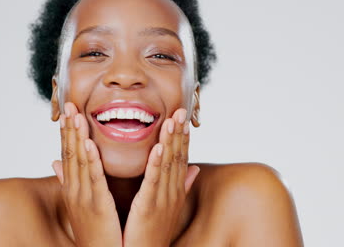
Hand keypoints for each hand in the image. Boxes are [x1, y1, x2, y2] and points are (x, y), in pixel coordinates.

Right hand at [52, 102, 121, 246]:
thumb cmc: (94, 232)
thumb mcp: (80, 204)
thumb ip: (70, 180)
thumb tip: (55, 162)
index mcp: (74, 189)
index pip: (68, 156)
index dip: (67, 134)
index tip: (67, 114)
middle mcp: (75, 190)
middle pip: (70, 154)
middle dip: (69, 129)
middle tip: (70, 105)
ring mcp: (83, 198)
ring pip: (79, 161)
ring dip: (77, 137)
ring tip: (76, 115)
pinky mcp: (97, 206)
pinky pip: (93, 179)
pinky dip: (90, 160)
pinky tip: (87, 143)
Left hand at [123, 109, 199, 246]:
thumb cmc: (152, 233)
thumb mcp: (169, 206)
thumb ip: (181, 185)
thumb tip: (195, 168)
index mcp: (173, 191)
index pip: (180, 159)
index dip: (182, 138)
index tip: (182, 118)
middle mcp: (172, 193)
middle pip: (177, 157)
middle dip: (179, 133)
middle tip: (180, 110)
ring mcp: (162, 200)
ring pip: (168, 165)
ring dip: (171, 140)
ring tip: (172, 119)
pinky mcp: (148, 208)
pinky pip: (153, 183)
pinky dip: (156, 164)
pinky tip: (159, 147)